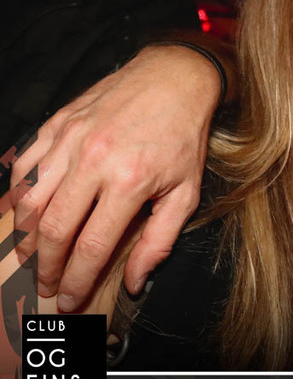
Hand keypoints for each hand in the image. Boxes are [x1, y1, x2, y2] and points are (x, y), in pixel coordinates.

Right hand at [9, 44, 221, 310]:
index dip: (76, 279)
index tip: (68, 300)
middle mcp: (94, 160)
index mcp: (130, 181)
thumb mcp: (187, 191)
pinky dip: (19, 194)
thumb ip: (160, 240)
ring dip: (26, 235)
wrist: (173, 78)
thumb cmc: (183, 137)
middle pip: (53, 228)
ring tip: (32, 256)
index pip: (92, 245)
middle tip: (44, 285)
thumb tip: (137, 282)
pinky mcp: (56, 125)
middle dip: (44, 266)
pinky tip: (27, 212)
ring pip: (30, 200)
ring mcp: (70, 140)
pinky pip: (25, 167)